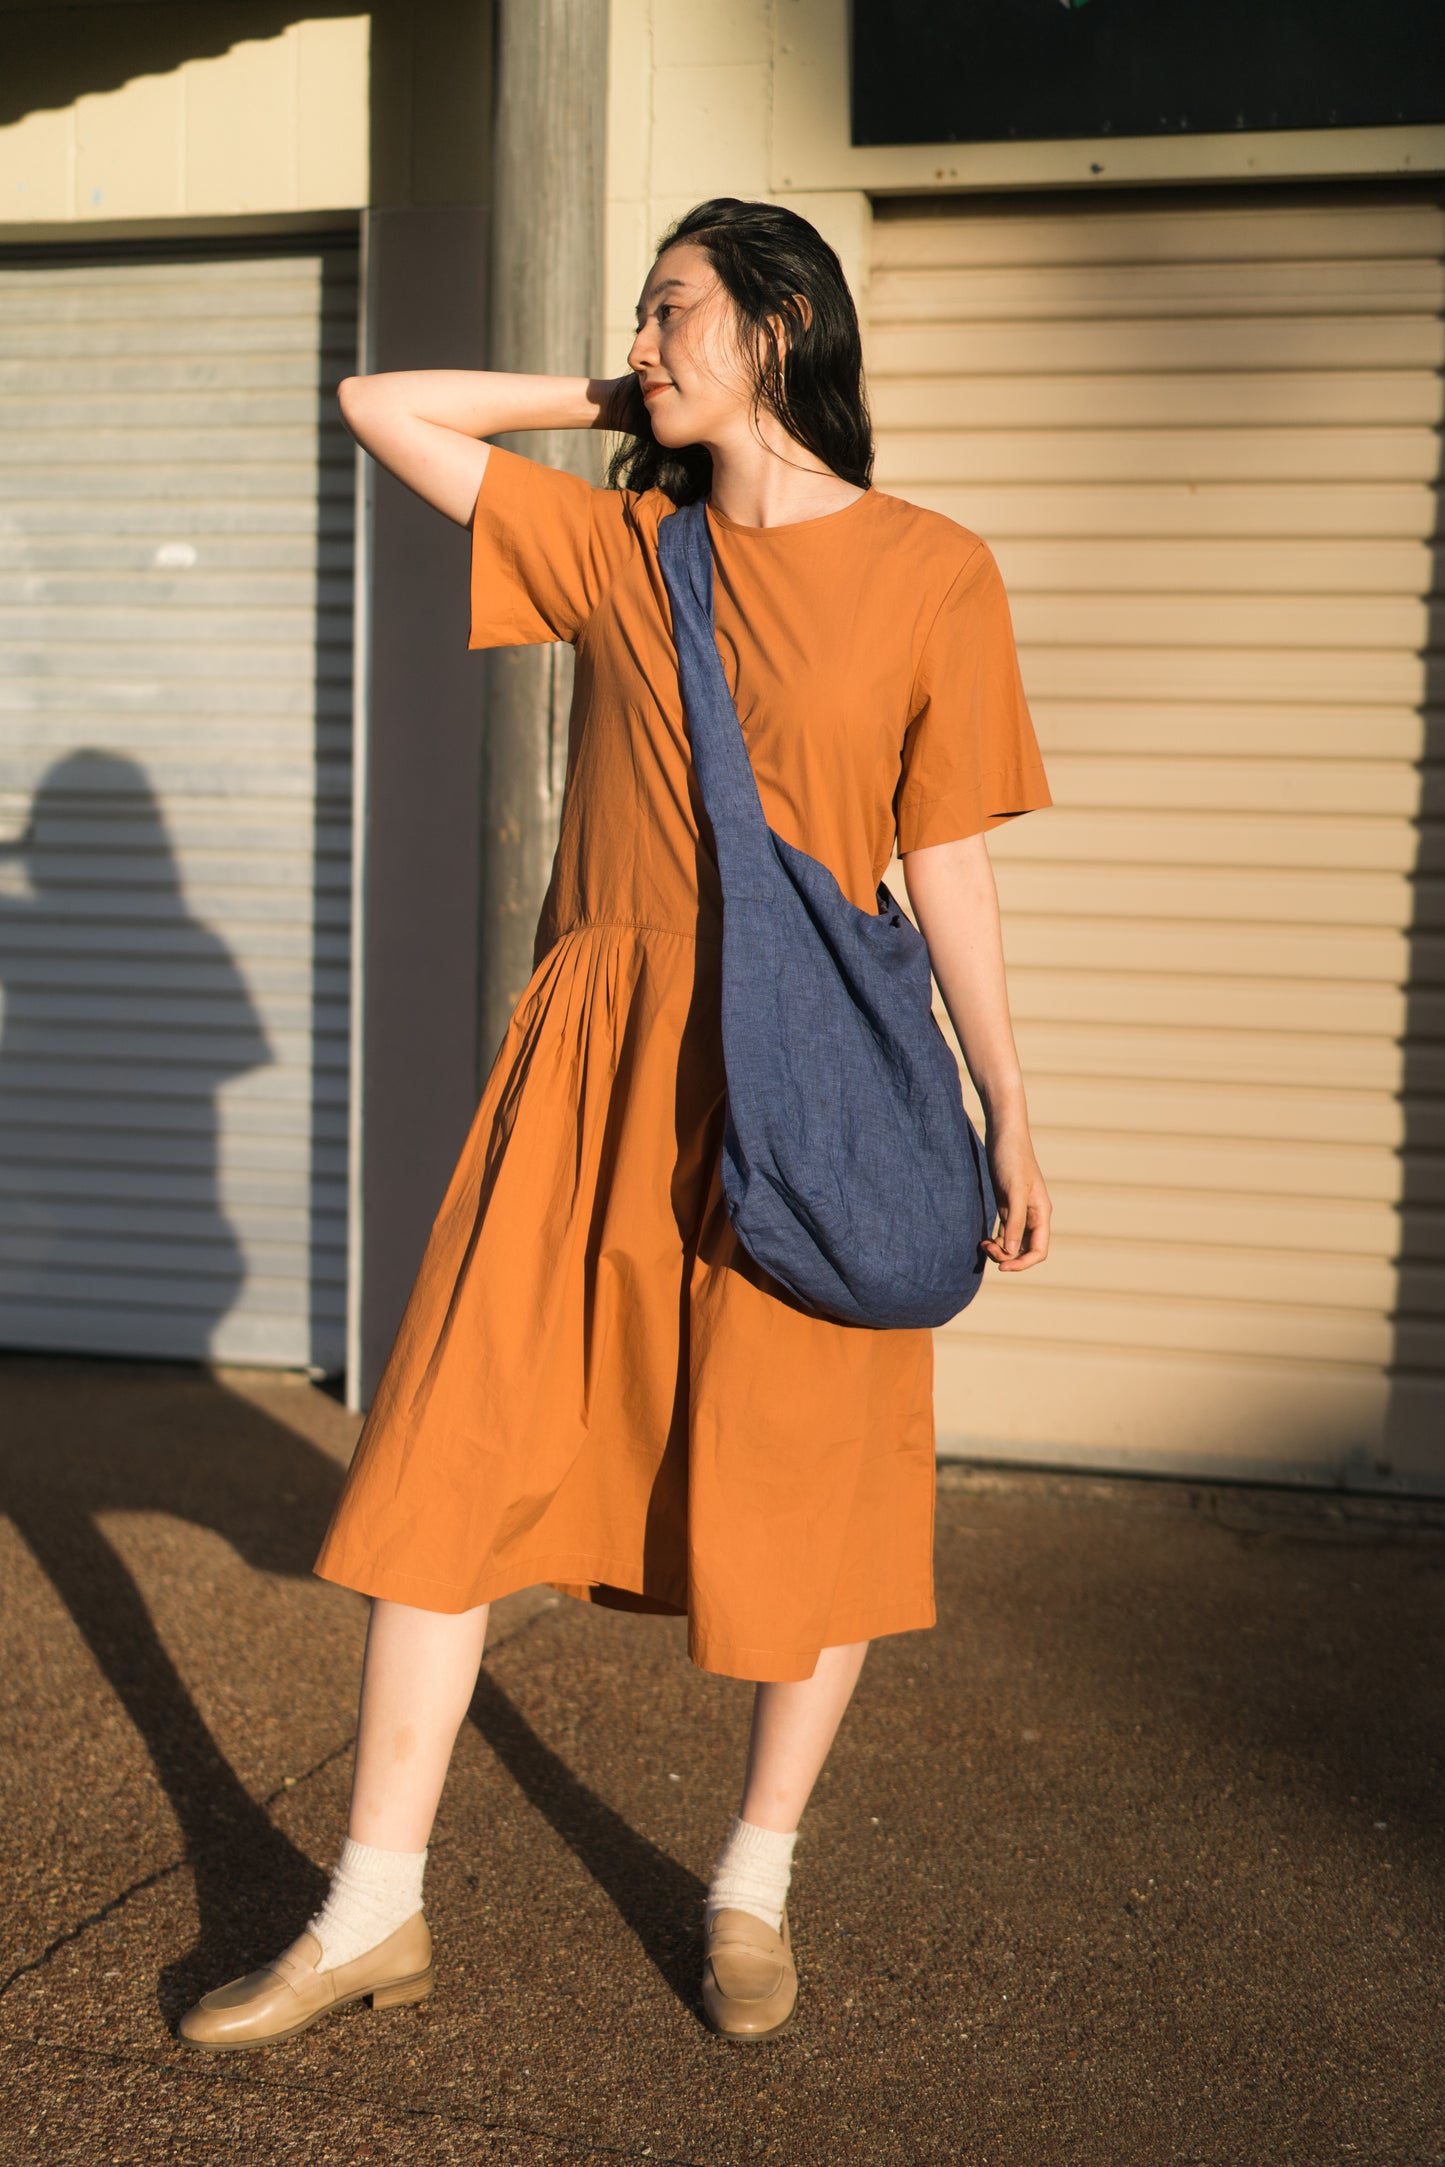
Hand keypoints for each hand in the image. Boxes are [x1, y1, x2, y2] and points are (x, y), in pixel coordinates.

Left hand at [981, 1127, 1050, 1272]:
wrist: (1003, 1134)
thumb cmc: (1011, 1159)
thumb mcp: (1013, 1191)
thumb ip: (1014, 1222)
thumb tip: (1010, 1252)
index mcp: (1041, 1213)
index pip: (1038, 1250)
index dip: (1022, 1264)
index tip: (1001, 1266)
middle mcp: (1033, 1215)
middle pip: (1025, 1250)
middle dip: (1007, 1257)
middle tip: (985, 1248)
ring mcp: (1020, 1211)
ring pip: (1013, 1242)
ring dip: (999, 1249)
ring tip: (982, 1245)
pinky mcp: (1007, 1205)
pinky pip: (1004, 1231)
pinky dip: (996, 1240)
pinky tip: (983, 1239)